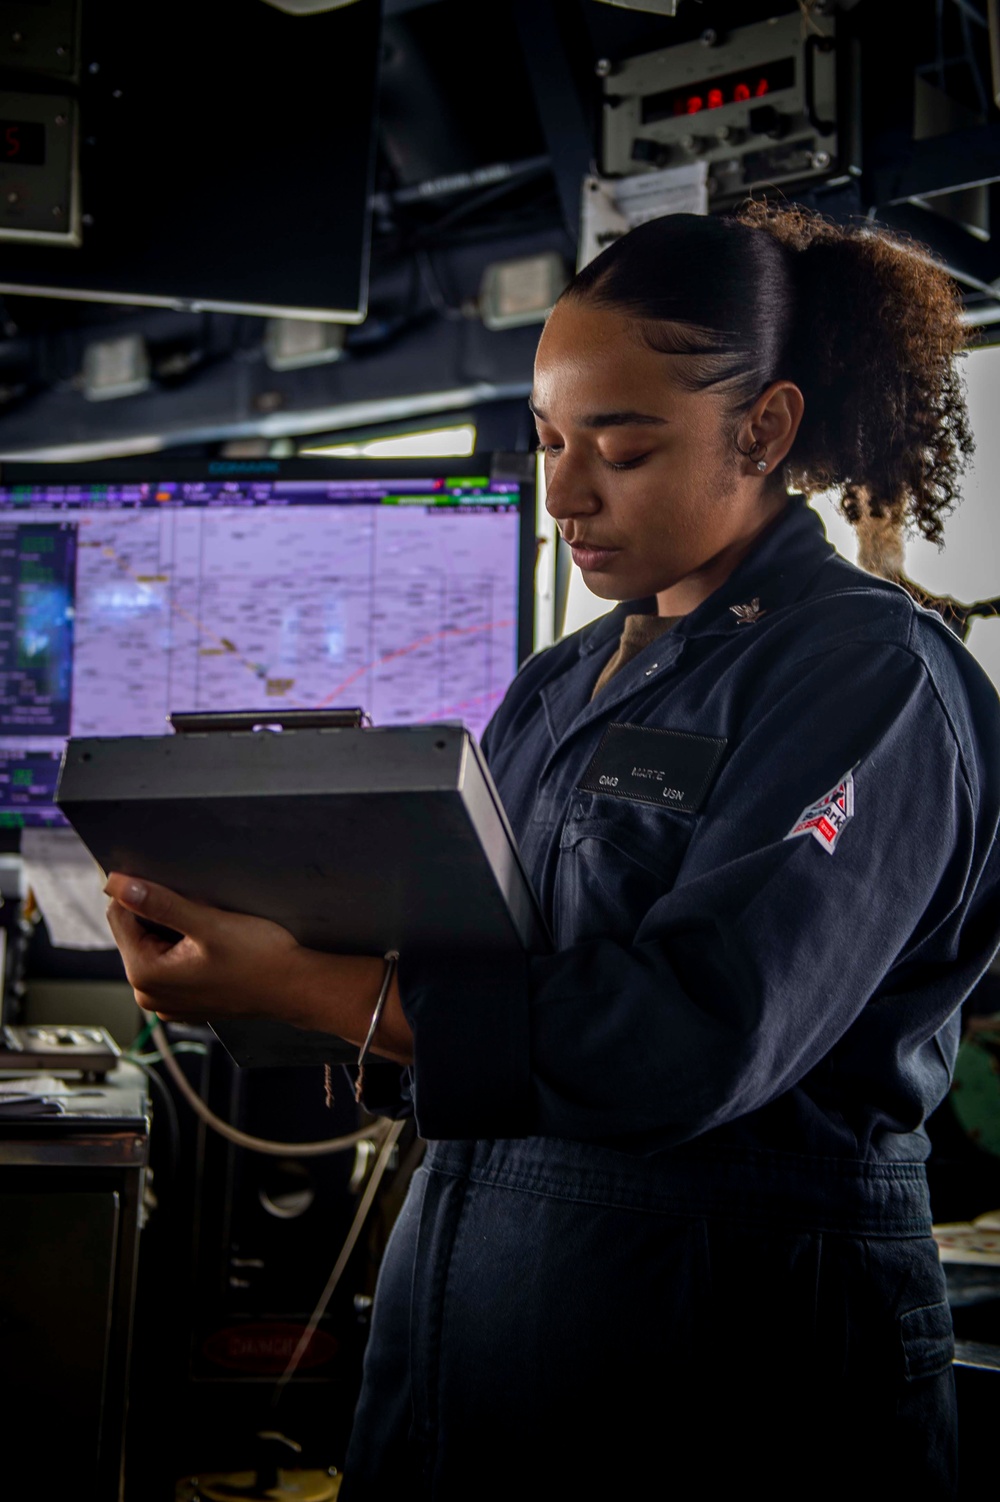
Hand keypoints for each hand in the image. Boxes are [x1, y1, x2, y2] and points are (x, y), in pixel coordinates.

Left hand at [103, 873, 413, 1062]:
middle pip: (136, 932)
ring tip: (210, 925)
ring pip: (155, 945)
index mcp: (147, 976)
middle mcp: (150, 995)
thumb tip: (118, 884)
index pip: (120, 917)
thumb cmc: (261, 959)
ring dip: (174, 928)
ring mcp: (168, 1001)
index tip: (163, 877)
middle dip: (160, 912)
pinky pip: (172, 962)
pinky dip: (186, 946)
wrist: (298, 988)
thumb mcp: (209, 922)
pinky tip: (213, 943)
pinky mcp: (186, 1000)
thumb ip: (160, 902)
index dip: (138, 891)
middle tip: (199, 907)